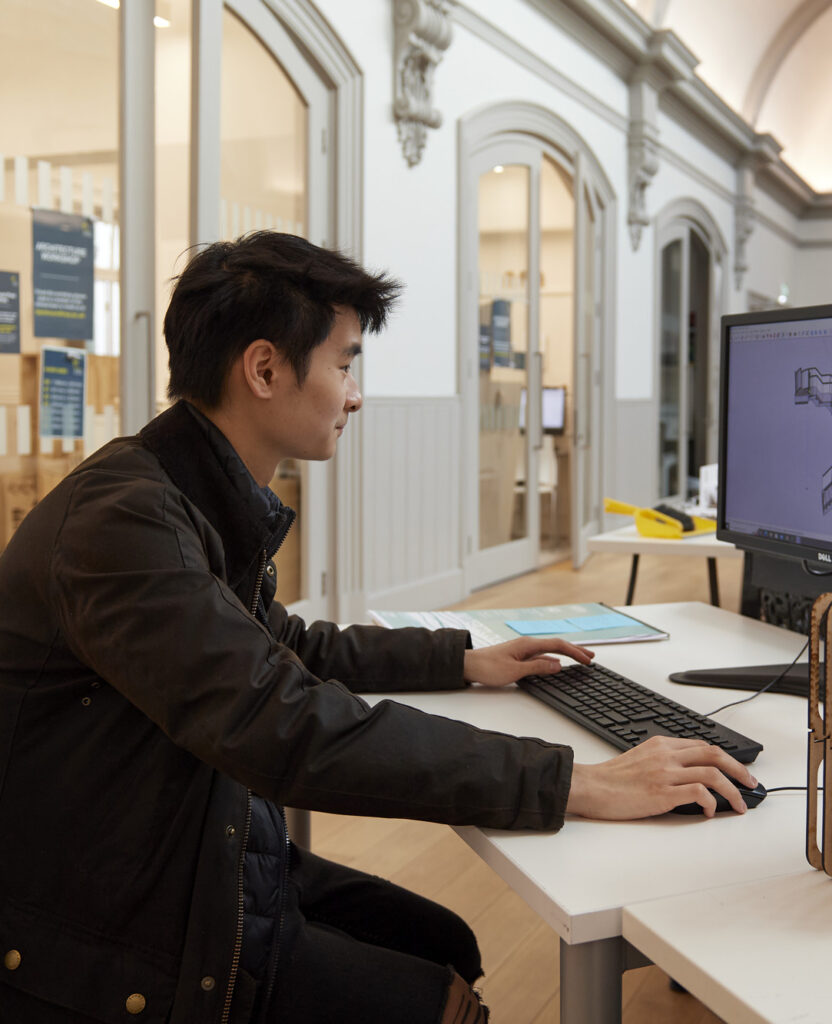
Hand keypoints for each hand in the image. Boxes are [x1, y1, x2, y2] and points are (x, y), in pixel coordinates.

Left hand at [463, 637, 593, 687]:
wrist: (468, 665)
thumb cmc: (487, 667)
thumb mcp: (514, 671)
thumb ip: (537, 667)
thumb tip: (558, 665)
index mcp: (528, 644)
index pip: (558, 646)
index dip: (575, 652)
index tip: (588, 660)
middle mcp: (527, 644)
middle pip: (557, 645)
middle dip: (575, 651)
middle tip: (591, 658)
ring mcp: (523, 650)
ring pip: (550, 650)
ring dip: (566, 654)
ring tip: (580, 659)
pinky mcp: (519, 656)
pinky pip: (542, 655)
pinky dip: (554, 658)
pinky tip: (558, 663)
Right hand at [566, 735, 758, 818]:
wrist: (591, 787)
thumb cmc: (611, 778)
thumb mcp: (639, 758)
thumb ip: (663, 760)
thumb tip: (686, 775)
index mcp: (661, 744)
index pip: (702, 745)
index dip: (724, 758)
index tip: (735, 771)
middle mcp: (666, 754)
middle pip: (714, 753)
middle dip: (739, 769)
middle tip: (750, 783)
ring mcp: (665, 772)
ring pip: (712, 773)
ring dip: (732, 790)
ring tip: (739, 805)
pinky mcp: (663, 792)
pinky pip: (699, 792)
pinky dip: (711, 802)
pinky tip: (709, 812)